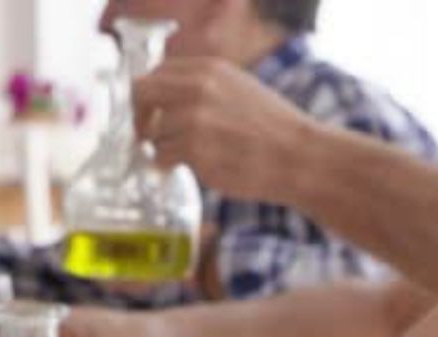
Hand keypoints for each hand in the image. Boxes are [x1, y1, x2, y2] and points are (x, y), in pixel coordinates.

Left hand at [133, 58, 319, 204]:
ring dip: (164, 148)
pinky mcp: (194, 148)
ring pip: (153, 133)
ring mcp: (194, 117)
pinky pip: (162, 157)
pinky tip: (193, 166)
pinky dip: (171, 165)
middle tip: (145, 135)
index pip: (157, 73)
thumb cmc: (272, 129)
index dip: (148, 96)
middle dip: (139, 117)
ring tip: (190, 157)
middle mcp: (197, 87)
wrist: (297, 156)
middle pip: (142, 94)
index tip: (151, 112)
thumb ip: (201, 87)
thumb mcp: (237, 88)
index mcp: (208, 68)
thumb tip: (165, 99)